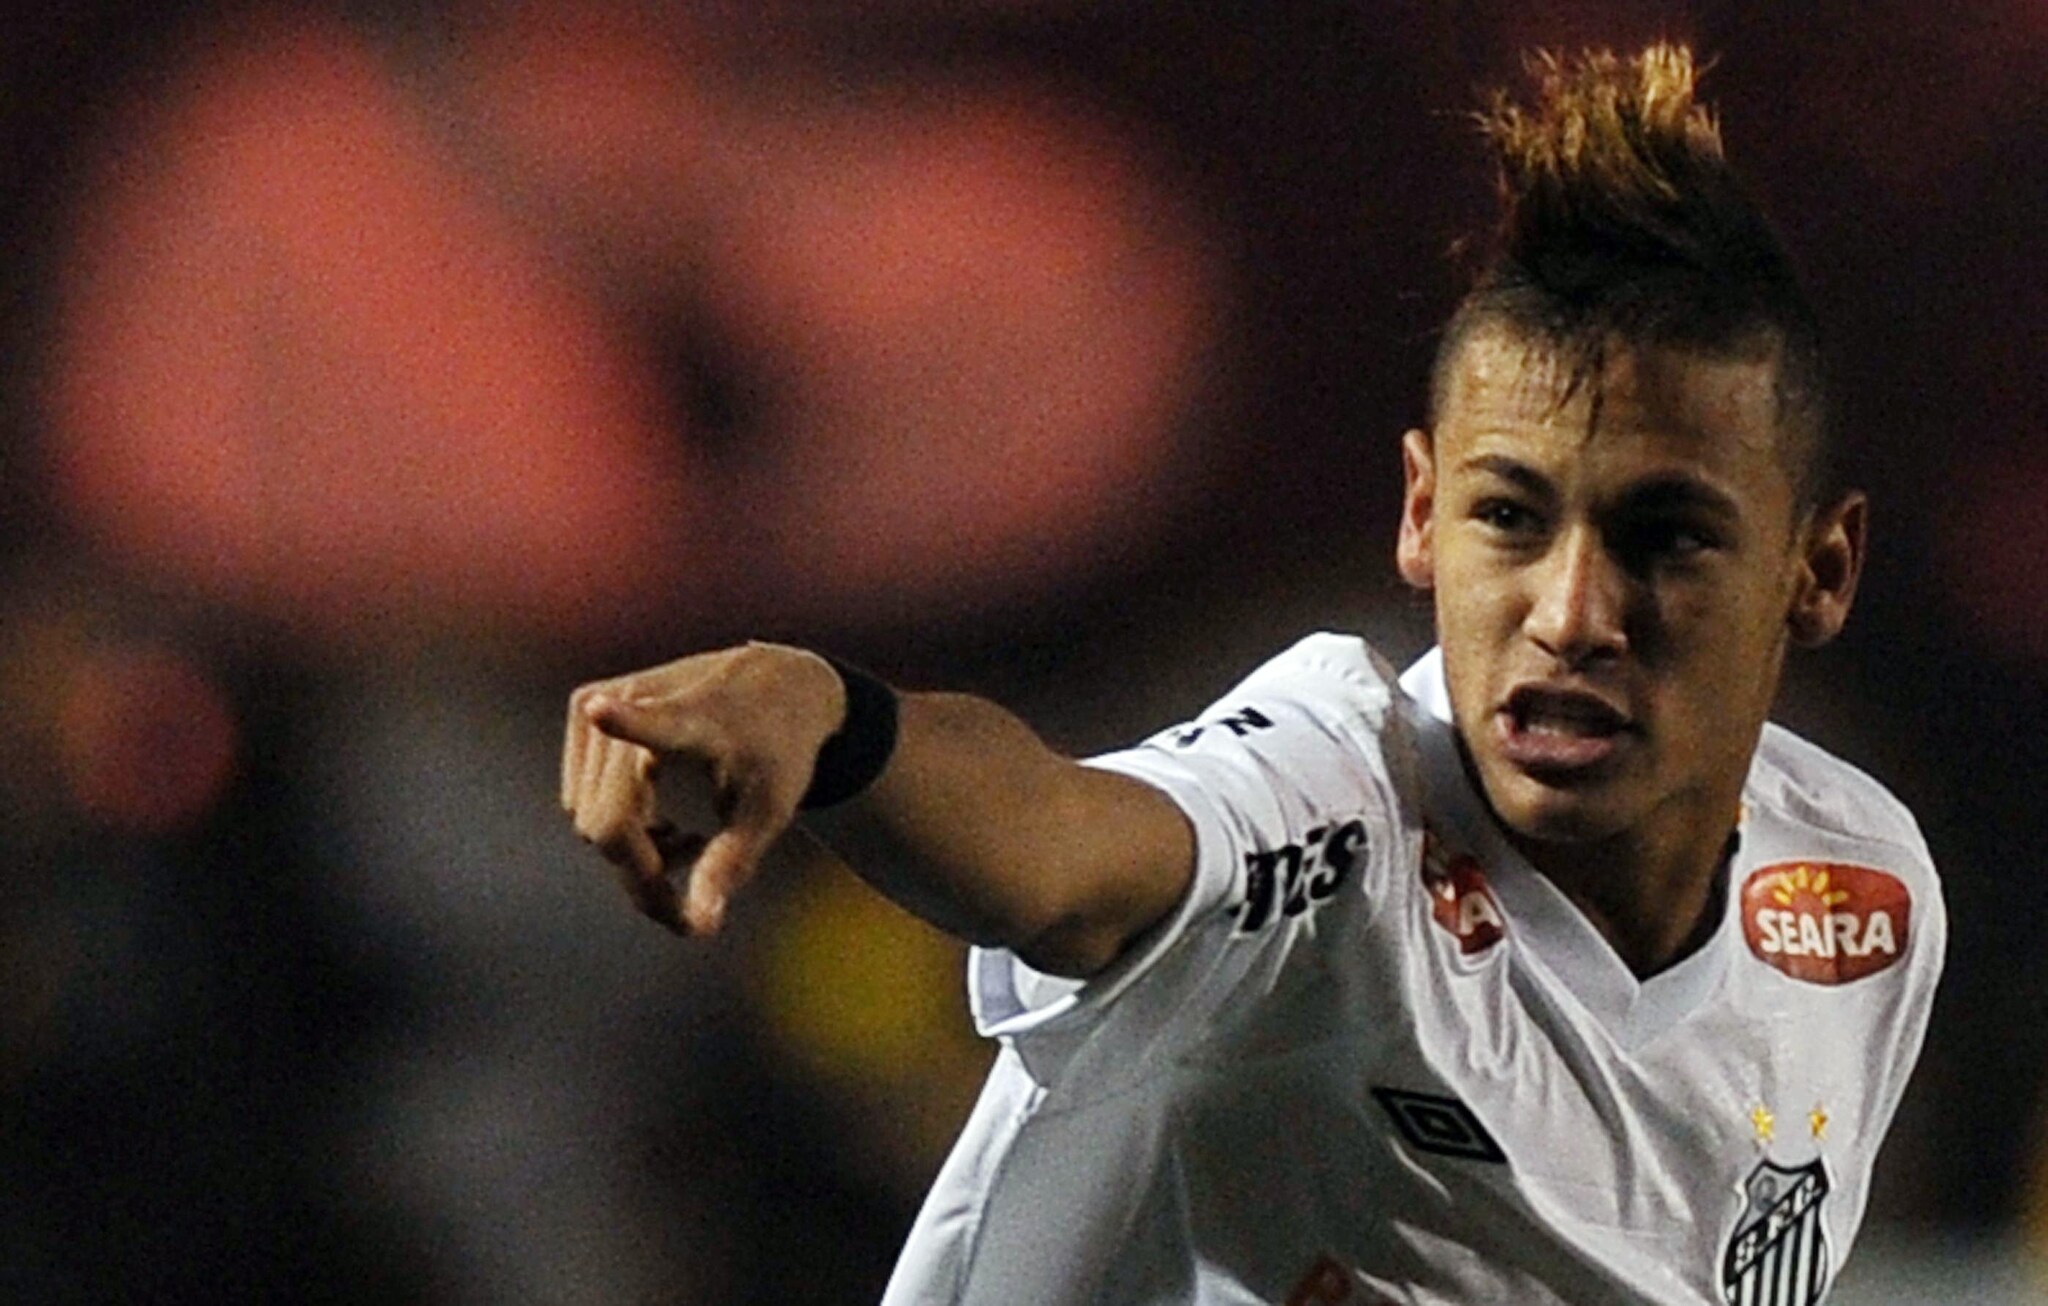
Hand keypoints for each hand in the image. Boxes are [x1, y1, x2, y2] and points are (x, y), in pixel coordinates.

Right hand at [561, 642, 845, 933]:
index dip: (625, 722)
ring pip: (588, 818)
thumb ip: (730, 866)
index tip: (600, 709)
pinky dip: (618, 824)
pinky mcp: (585, 706)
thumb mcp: (769, 813)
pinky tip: (661, 818)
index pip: (653, 723)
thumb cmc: (777, 752)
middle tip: (698, 893)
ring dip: (634, 849)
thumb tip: (699, 928)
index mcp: (696, 719)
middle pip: (607, 823)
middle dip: (644, 874)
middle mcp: (637, 697)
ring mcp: (602, 700)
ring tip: (688, 840)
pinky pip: (580, 799)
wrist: (776, 684)